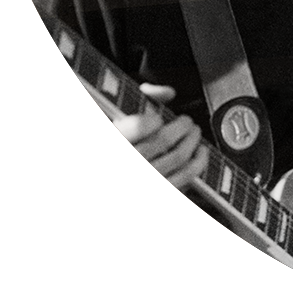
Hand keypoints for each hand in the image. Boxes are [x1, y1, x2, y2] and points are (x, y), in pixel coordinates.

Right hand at [115, 84, 208, 219]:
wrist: (93, 197)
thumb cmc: (110, 158)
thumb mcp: (116, 128)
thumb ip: (143, 101)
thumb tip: (168, 92)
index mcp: (110, 144)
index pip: (138, 126)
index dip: (154, 119)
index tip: (158, 119)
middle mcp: (122, 165)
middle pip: (164, 139)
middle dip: (184, 125)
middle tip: (187, 122)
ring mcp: (136, 184)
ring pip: (178, 157)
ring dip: (194, 141)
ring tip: (194, 134)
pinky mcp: (150, 199)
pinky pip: (184, 178)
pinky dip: (198, 162)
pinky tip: (199, 153)